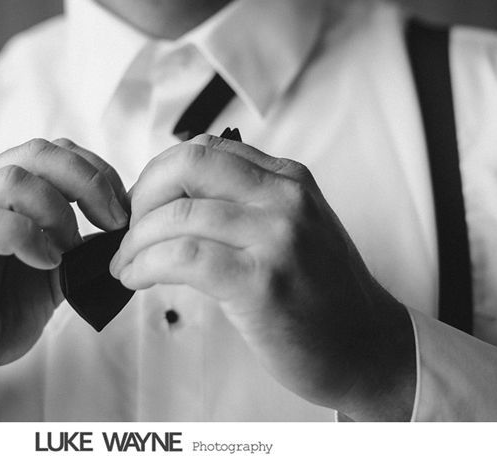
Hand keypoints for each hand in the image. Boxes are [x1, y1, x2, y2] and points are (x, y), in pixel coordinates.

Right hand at [0, 138, 128, 406]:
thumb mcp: (51, 277)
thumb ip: (80, 248)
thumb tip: (124, 230)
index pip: (52, 152)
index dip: (95, 171)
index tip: (123, 210)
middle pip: (36, 153)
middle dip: (87, 182)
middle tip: (113, 221)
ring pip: (12, 180)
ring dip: (57, 212)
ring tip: (70, 250)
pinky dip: (27, 237)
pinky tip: (46, 263)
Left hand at [111, 134, 414, 420]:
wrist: (370, 348)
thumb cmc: (323, 293)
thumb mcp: (294, 226)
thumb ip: (245, 200)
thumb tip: (174, 193)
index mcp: (288, 178)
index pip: (204, 148)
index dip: (159, 174)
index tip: (142, 204)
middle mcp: (284, 197)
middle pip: (187, 164)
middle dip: (142, 194)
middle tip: (129, 228)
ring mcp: (276, 237)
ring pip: (178, 215)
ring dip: (136, 241)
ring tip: (127, 263)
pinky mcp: (261, 281)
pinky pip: (183, 258)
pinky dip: (146, 265)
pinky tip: (137, 278)